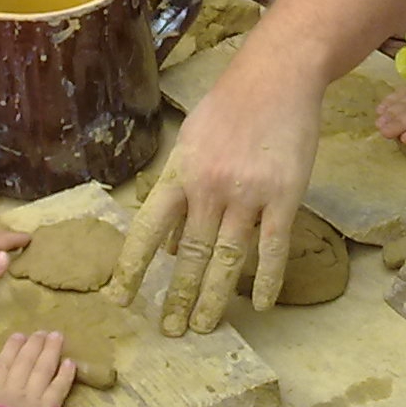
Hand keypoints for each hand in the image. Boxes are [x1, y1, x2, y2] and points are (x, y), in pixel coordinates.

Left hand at [110, 52, 320, 334]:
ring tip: (205, 328)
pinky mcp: (285, 196)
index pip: (146, 230)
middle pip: (188, 255)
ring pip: (227, 259)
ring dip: (214, 299)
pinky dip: (266, 280)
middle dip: (177, 297)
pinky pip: (273, 248)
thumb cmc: (228, 107)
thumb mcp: (189, 143)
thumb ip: (176, 192)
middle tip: (170, 331)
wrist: (277, 74)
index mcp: (179, 173)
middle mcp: (209, 187)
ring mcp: (248, 193)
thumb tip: (165, 246)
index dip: (132, 269)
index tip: (120, 300)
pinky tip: (259, 304)